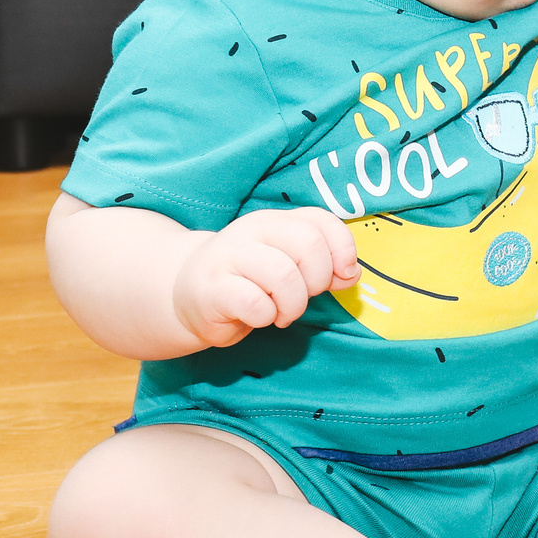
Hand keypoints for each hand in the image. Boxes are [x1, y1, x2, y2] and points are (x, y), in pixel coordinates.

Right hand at [170, 206, 358, 348]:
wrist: (187, 294)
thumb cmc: (249, 281)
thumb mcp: (290, 265)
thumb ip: (324, 264)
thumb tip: (351, 274)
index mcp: (276, 220)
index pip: (322, 221)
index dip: (343, 250)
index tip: (342, 275)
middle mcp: (252, 230)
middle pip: (309, 246)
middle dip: (318, 281)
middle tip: (304, 296)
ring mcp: (229, 256)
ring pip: (284, 276)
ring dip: (293, 305)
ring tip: (282, 312)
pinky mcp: (212, 288)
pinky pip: (256, 304)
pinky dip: (266, 317)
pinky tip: (259, 317)